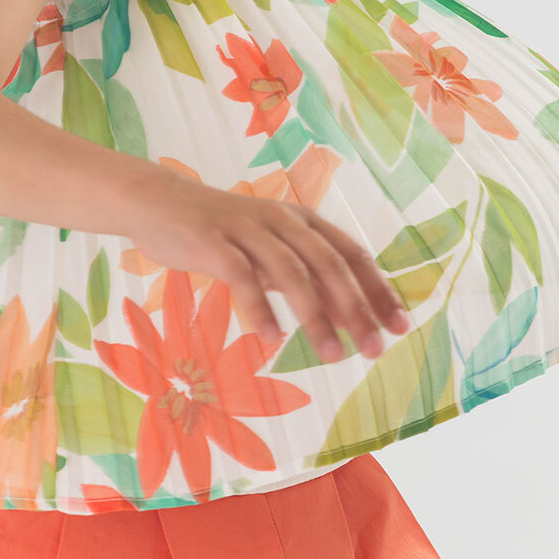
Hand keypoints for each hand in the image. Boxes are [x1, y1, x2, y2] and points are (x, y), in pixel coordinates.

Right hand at [123, 172, 410, 360]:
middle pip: (330, 265)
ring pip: (292, 273)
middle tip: (374, 349)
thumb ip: (304, 279)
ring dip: (316, 317)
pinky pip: (242, 277)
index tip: (399, 326)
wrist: (159, 204)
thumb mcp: (269, 252)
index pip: (352, 255)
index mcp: (302, 221)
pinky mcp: (214, 242)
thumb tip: (345, 317)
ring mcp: (247, 229)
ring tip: (331, 355)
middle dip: (357, 310)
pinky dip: (260, 309)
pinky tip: (273, 339)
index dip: (379, 290)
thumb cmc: (220, 234)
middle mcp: (282, 220)